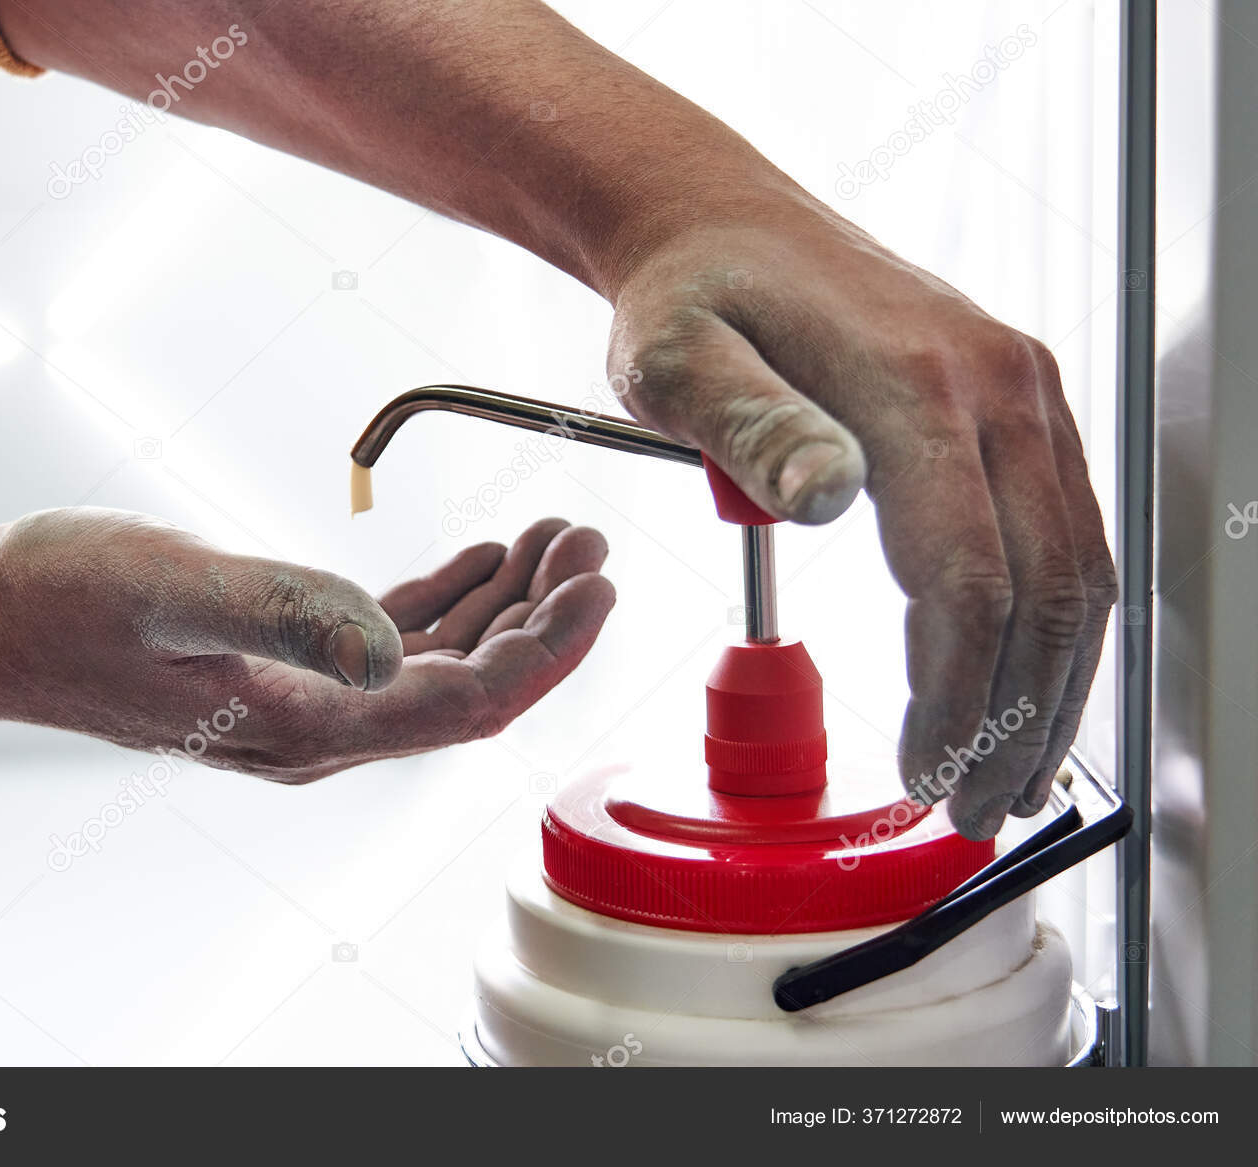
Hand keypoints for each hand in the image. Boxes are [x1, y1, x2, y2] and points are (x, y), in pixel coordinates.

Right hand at [0, 509, 614, 781]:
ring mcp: (303, 702)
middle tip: (590, 547)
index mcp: (308, 724)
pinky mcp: (283, 668)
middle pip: (467, 689)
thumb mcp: (174, 588)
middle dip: (543, 624)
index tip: (597, 583)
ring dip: (505, 608)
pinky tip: (480, 562)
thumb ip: (283, 613)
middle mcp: (319, 728)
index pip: (464, 703)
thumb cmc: (64, 602)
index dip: (545, 651)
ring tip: (555, 540)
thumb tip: (389, 651)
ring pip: (438, 665)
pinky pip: (391, 646)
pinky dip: (446, 602)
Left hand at [607, 200, 1114, 838]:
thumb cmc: (692, 302)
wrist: (725, 226)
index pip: (967, 579)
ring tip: (1011, 776)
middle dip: (1016, 718)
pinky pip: (1067, 527)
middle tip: (973, 809)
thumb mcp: (680, 361)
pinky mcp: (1021, 399)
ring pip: (1080, 565)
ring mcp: (1021, 388)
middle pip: (1048, 588)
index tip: (921, 772)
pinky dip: (1060, 621)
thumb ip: (750, 429)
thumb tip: (828, 496)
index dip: (955, 695)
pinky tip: (1032, 682)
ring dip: (1055, 685)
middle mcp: (996, 386)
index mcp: (913, 388)